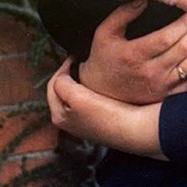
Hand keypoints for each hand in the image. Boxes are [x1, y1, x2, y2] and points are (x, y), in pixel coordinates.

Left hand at [48, 59, 163, 156]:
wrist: (134, 129)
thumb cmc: (106, 116)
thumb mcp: (76, 97)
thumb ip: (62, 83)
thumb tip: (63, 75)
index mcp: (59, 117)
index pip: (52, 85)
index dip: (62, 67)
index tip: (75, 56)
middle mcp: (69, 121)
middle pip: (62, 90)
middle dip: (70, 74)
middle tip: (81, 61)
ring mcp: (85, 121)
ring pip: (76, 94)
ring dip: (81, 81)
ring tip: (91, 70)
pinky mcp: (100, 119)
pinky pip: (91, 98)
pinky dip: (93, 89)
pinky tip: (102, 84)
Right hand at [78, 0, 186, 104]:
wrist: (98, 92)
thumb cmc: (103, 59)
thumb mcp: (105, 33)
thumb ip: (123, 14)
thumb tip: (144, 0)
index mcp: (135, 55)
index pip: (168, 37)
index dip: (184, 23)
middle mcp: (150, 73)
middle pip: (183, 49)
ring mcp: (160, 86)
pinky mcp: (166, 95)